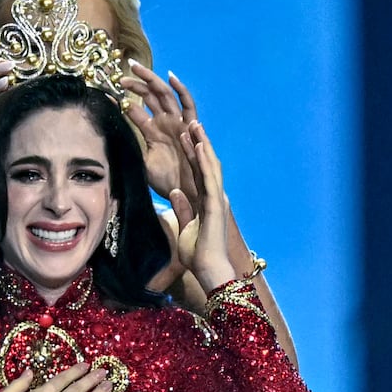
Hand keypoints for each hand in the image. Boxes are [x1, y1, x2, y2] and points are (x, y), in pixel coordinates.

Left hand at [120, 60, 199, 204]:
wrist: (186, 193)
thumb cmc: (165, 182)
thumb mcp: (140, 164)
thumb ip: (128, 150)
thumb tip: (106, 144)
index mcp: (152, 131)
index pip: (134, 110)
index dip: (120, 100)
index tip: (104, 92)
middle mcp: (164, 122)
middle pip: (149, 96)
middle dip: (135, 82)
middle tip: (119, 73)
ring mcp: (177, 122)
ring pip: (164, 94)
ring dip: (151, 80)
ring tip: (135, 68)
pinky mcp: (190, 126)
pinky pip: (188, 105)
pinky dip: (181, 90)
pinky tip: (170, 77)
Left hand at [169, 121, 236, 290]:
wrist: (208, 270)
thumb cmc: (197, 255)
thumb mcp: (184, 228)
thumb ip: (182, 210)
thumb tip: (175, 193)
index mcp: (206, 203)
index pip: (197, 173)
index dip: (192, 154)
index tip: (184, 136)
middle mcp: (214, 198)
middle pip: (205, 164)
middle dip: (198, 142)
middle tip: (191, 121)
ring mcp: (216, 200)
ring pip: (209, 166)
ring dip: (202, 144)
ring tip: (194, 124)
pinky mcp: (215, 206)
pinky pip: (209, 179)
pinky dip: (204, 161)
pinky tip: (199, 146)